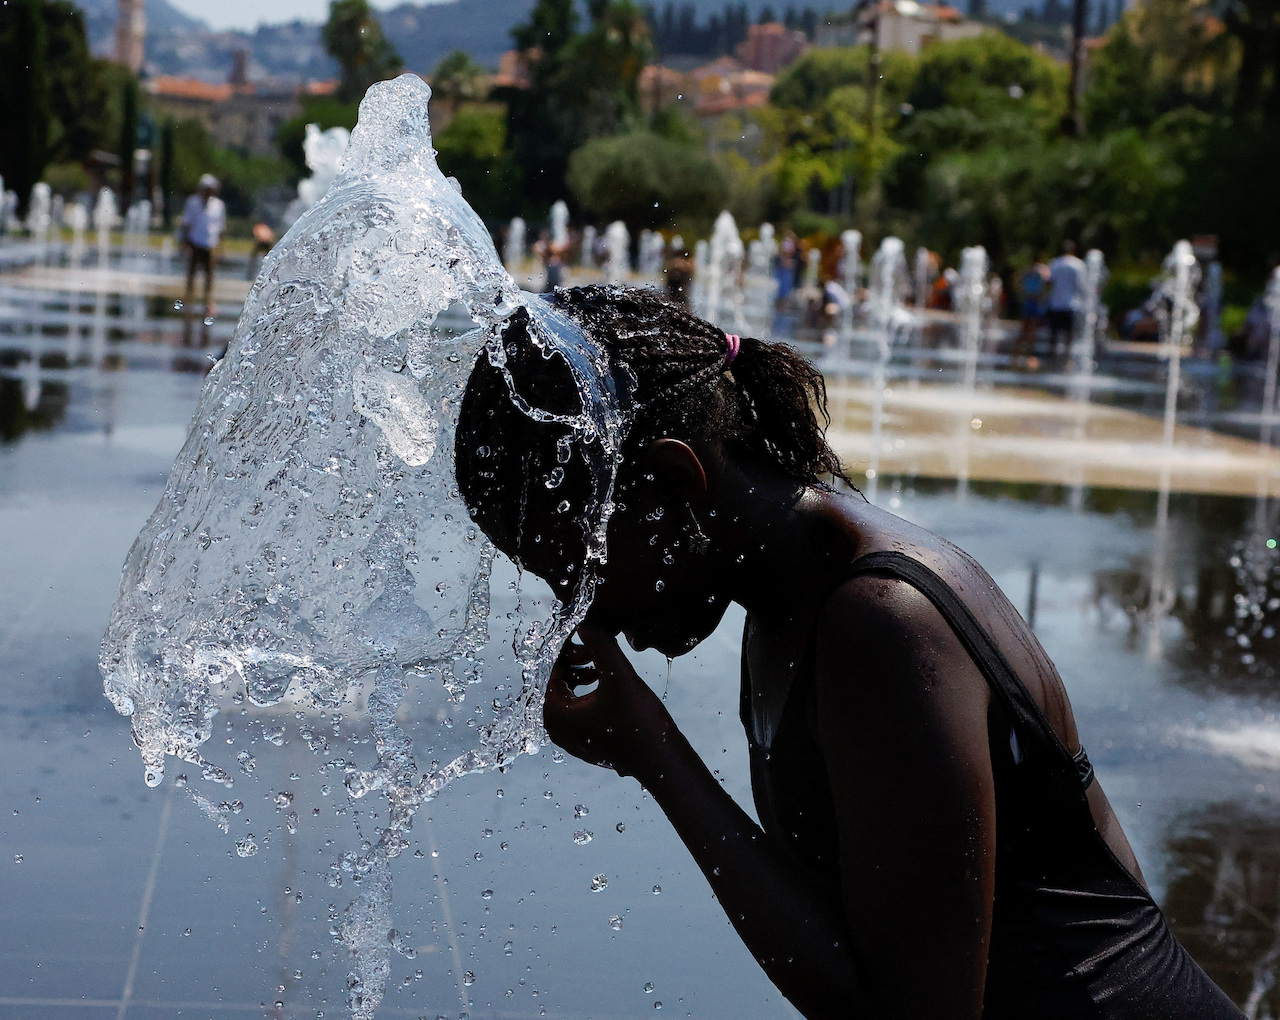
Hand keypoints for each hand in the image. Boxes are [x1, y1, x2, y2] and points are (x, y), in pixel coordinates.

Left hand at [544, 626, 676, 777]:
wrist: (663, 761)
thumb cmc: (640, 723)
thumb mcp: (619, 677)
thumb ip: (600, 645)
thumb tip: (584, 623)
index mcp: (555, 716)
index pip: (550, 670)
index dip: (566, 649)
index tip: (586, 638)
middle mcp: (557, 730)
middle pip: (556, 682)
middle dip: (574, 662)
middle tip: (594, 652)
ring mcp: (571, 738)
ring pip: (568, 694)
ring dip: (582, 675)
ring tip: (604, 667)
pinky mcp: (586, 741)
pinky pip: (578, 708)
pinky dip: (589, 692)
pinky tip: (611, 684)